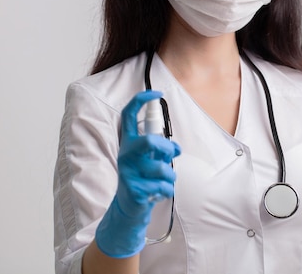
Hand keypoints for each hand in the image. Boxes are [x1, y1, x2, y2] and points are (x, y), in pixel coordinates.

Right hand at [95, 90, 180, 257]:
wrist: (129, 208)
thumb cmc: (142, 178)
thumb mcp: (148, 159)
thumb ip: (161, 149)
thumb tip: (176, 148)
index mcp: (128, 143)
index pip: (129, 115)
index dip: (141, 101)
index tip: (156, 93)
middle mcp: (125, 154)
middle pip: (149, 141)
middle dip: (166, 149)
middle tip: (170, 156)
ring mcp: (128, 172)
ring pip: (161, 168)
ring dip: (170, 176)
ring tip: (163, 181)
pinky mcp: (134, 190)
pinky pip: (163, 186)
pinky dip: (167, 190)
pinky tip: (158, 193)